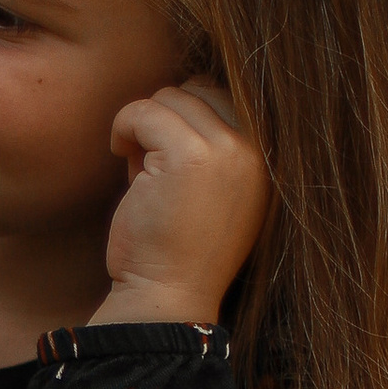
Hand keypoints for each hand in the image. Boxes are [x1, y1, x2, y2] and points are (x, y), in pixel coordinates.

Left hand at [96, 79, 268, 329]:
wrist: (167, 297)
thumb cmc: (178, 249)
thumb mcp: (210, 188)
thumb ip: (207, 142)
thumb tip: (178, 90)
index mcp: (267, 158)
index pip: (225, 96)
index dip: (187, 120)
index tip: (169, 160)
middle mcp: (256, 150)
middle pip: (198, 91)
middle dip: (165, 122)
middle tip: (152, 169)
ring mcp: (227, 150)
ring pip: (170, 97)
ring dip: (144, 127)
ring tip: (142, 173)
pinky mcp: (189, 154)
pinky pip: (144, 110)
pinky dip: (123, 127)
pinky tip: (121, 157)